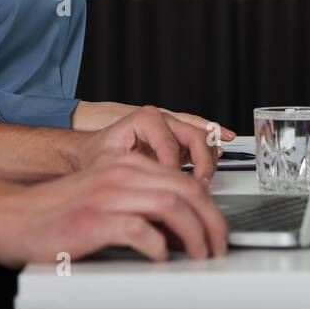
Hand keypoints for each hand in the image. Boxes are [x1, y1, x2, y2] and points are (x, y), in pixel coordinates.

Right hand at [0, 154, 227, 264]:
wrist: (13, 218)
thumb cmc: (58, 214)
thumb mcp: (106, 195)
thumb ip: (140, 201)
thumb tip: (181, 228)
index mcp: (127, 165)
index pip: (184, 178)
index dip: (208, 206)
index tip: (215, 229)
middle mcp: (121, 174)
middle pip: (187, 189)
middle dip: (211, 221)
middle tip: (217, 246)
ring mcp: (109, 195)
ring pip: (172, 206)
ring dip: (194, 234)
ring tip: (199, 255)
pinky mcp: (95, 219)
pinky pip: (141, 229)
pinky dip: (159, 246)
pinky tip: (161, 257)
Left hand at [72, 104, 221, 181]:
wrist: (90, 150)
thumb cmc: (96, 155)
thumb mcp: (106, 164)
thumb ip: (129, 172)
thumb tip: (150, 188)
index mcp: (146, 118)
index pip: (169, 145)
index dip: (172, 171)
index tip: (171, 190)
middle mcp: (162, 119)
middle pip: (195, 135)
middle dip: (201, 163)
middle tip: (198, 186)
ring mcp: (172, 128)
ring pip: (203, 138)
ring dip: (209, 160)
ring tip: (203, 183)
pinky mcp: (177, 140)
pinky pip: (202, 143)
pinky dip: (212, 152)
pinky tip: (220, 156)